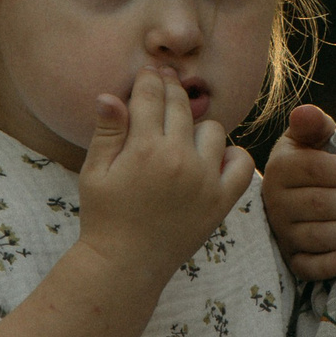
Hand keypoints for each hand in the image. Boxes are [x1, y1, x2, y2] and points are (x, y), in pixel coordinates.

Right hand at [74, 67, 253, 280]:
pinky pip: (241, 163)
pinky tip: (212, 157)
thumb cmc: (104, 217)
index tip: (150, 71)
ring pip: (213, 130)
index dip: (149, 78)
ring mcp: (205, 180)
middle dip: (172, 89)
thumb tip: (109, 94)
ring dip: (197, 126)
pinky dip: (231, 155)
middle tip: (167, 82)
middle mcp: (179, 160)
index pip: (151, 96)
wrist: (126, 266)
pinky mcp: (221, 201)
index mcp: (144, 149)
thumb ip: (107, 132)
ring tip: (183, 131)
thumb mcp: (94, 173)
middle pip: (182, 106)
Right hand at [265, 104, 335, 280]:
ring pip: (320, 237)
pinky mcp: (291, 260)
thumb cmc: (311, 162)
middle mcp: (277, 202)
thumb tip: (306, 112)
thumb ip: (311, 125)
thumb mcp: (309, 139)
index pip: (316, 169)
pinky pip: (308, 267)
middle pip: (323, 205)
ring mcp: (283, 234)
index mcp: (282, 168)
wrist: (288, 197)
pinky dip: (331, 265)